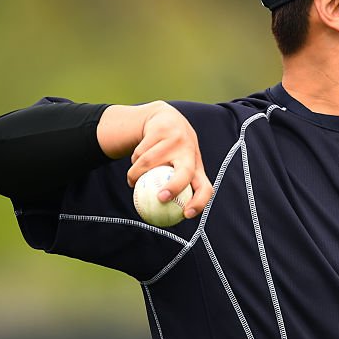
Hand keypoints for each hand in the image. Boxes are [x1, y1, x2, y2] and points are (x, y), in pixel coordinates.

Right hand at [99, 102, 213, 218]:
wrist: (164, 118)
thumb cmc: (171, 153)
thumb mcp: (177, 167)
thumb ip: (172, 189)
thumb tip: (159, 219)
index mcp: (197, 166)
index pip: (205, 187)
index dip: (200, 202)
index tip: (186, 214)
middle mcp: (190, 153)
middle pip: (184, 174)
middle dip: (174, 187)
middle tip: (160, 198)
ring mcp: (176, 140)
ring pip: (150, 163)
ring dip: (137, 175)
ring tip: (133, 181)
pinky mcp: (160, 130)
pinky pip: (141, 152)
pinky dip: (134, 161)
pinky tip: (134, 162)